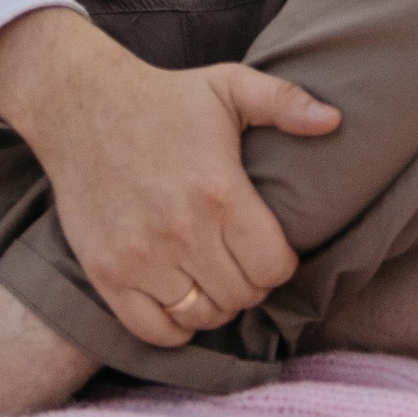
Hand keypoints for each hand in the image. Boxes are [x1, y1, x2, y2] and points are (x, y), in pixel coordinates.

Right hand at [0, 10, 338, 347]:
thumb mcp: (229, 85)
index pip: (273, 267)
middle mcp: (181, 231)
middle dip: (251, 283)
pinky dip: (176, 325)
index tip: (269, 246)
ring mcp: (140, 257)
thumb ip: (286, 101)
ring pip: (203, 317)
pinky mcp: (107, 274)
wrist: (81, 105)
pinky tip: (182, 295)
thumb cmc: (165, 96)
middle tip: (241, 259)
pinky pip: (155, 331)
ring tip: (213, 274)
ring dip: (216, 304)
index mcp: (220, 190)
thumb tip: (336, 120)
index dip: (281, 262)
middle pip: (241, 297)